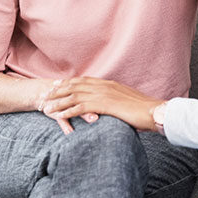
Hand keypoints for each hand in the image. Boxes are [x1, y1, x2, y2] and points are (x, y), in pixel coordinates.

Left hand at [43, 76, 162, 131]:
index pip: (84, 81)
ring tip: (46, 106)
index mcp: (109, 84)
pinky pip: (80, 107)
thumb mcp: (128, 101)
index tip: (57, 84)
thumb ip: (117, 100)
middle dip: (58, 90)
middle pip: (75, 86)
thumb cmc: (144, 109)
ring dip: (58, 101)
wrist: (153, 111)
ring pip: (74, 96)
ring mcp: (103, 95)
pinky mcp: (104, 105)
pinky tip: (58, 116)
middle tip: (45, 94)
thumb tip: (113, 105)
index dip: (69, 83)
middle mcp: (104, 86)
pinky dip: (67, 111)